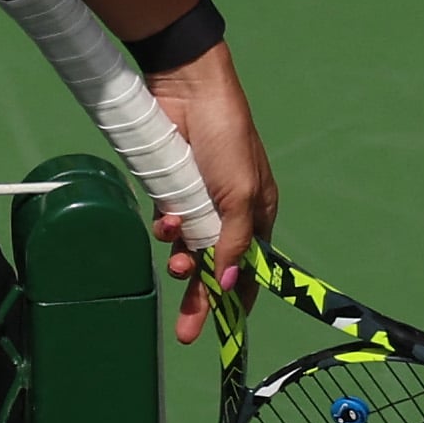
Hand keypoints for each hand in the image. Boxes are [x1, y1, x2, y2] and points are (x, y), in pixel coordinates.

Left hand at [140, 42, 277, 346]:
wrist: (188, 91)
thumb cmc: (228, 140)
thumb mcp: (241, 194)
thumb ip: (234, 241)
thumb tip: (227, 283)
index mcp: (258, 216)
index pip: (250, 269)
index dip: (237, 300)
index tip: (225, 331)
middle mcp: (229, 213)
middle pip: (214, 266)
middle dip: (201, 297)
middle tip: (186, 331)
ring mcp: (197, 201)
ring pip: (187, 246)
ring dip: (182, 258)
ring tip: (176, 259)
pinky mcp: (169, 189)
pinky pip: (166, 222)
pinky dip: (165, 228)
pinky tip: (165, 222)